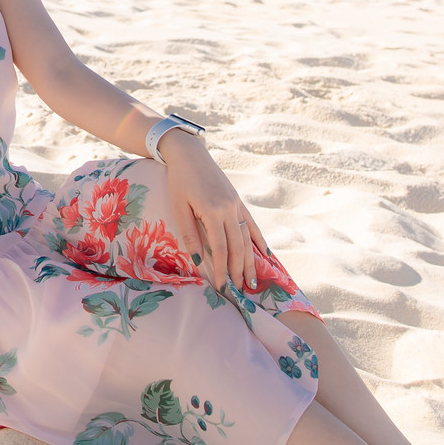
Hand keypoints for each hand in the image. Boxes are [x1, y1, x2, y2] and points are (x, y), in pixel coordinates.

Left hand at [158, 134, 268, 295]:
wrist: (190, 154)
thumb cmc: (179, 181)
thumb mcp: (179, 207)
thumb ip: (190, 234)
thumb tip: (199, 261)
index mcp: (212, 212)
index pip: (220, 249)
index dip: (222, 269)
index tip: (222, 286)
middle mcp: (229, 209)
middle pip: (238, 246)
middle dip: (239, 270)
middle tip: (240, 290)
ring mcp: (236, 204)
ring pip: (247, 238)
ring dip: (250, 261)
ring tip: (253, 280)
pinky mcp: (238, 200)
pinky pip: (251, 224)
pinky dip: (258, 240)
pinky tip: (265, 255)